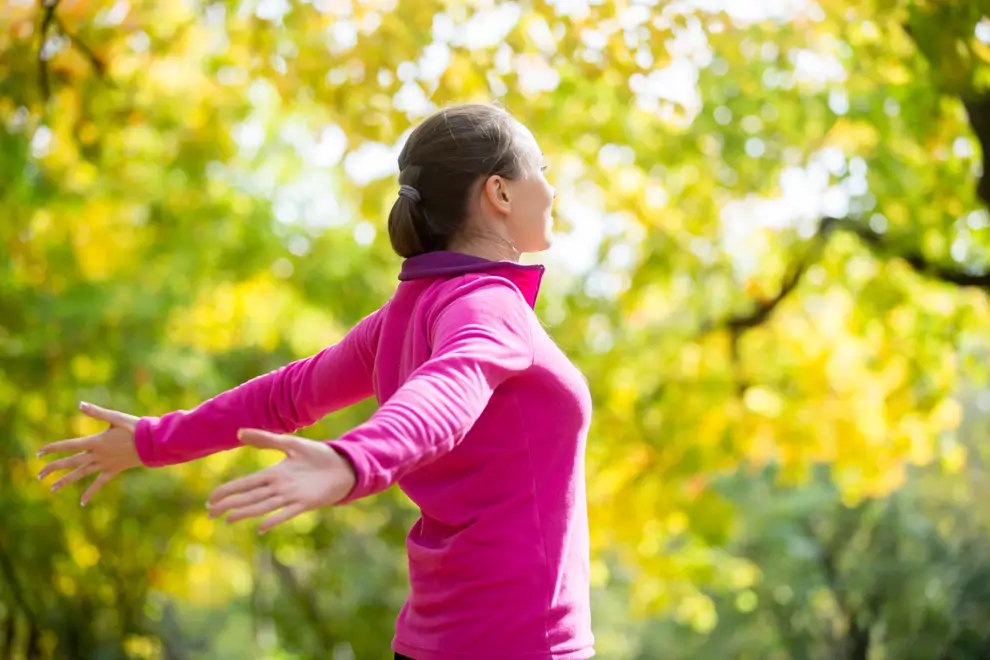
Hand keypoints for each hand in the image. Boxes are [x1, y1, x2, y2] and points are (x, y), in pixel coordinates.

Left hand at [37, 402, 140, 504]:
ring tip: (52, 489)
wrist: (153, 443)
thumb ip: (97, 413)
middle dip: (53, 468)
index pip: (69, 445)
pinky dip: (91, 492)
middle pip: (71, 462)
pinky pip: (99, 483)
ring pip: (81, 474)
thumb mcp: (116, 417)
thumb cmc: (135, 427)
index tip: (39, 453)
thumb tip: (80, 404)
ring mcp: (105, 464)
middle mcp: (97, 455)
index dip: (53, 449)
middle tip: (39, 475)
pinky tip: (82, 502)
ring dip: (66, 481)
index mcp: (96, 441)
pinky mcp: (113, 470)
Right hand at [206, 429, 355, 533]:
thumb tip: (239, 432)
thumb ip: (266, 439)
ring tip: (228, 520)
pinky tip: (261, 528)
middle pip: (249, 497)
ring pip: (263, 506)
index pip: (245, 483)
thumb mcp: (291, 444)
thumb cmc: (317, 455)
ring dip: (246, 512)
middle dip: (229, 504)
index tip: (211, 498)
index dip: (228, 490)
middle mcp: (279, 487)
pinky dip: (275, 520)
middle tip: (210, 513)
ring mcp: (291, 496)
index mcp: (274, 474)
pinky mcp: (306, 503)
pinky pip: (287, 513)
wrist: (343, 465)